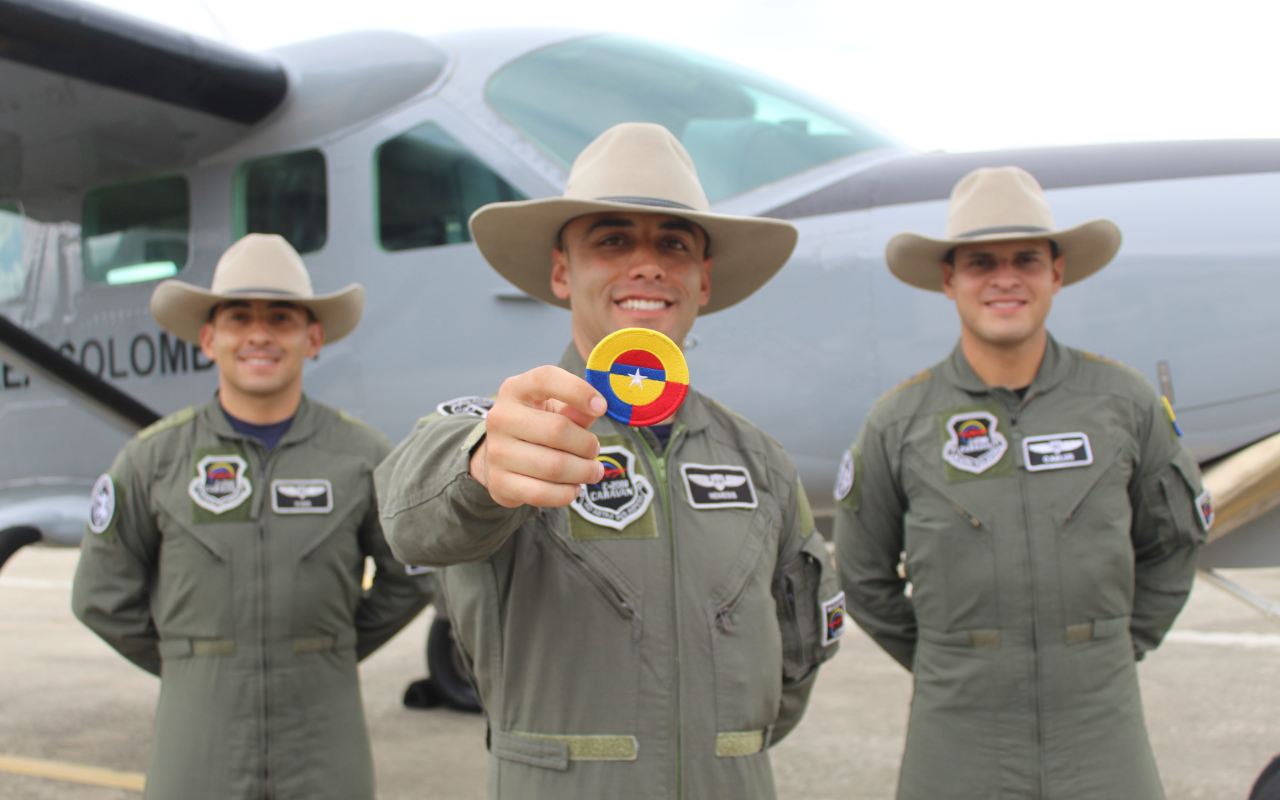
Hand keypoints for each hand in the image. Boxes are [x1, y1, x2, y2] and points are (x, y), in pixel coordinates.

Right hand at [470, 366, 607, 507]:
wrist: (499, 455)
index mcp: (516, 389)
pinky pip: (542, 494)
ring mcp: (497, 451)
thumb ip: (576, 408)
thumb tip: (597, 409)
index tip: (602, 407)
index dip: (578, 391)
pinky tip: (574, 488)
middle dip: (587, 444)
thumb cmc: (537, 425)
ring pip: (554, 467)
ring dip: (583, 472)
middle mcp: (501, 417)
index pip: (546, 378)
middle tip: (595, 450)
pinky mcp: (499, 482)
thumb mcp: (554, 408)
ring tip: (592, 471)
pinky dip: (567, 494)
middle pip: (558, 430)